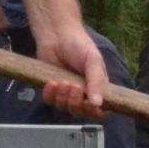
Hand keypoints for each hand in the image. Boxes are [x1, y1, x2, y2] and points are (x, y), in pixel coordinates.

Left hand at [20, 0, 107, 118]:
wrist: (57, 35)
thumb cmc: (79, 45)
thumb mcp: (93, 61)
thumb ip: (97, 82)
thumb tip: (98, 104)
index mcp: (97, 88)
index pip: (99, 112)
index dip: (94, 113)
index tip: (89, 104)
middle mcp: (82, 94)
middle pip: (80, 113)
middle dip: (76, 103)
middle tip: (74, 86)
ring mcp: (65, 93)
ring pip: (64, 108)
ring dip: (63, 97)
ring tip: (62, 81)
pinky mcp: (51, 90)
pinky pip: (50, 102)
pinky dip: (50, 95)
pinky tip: (52, 82)